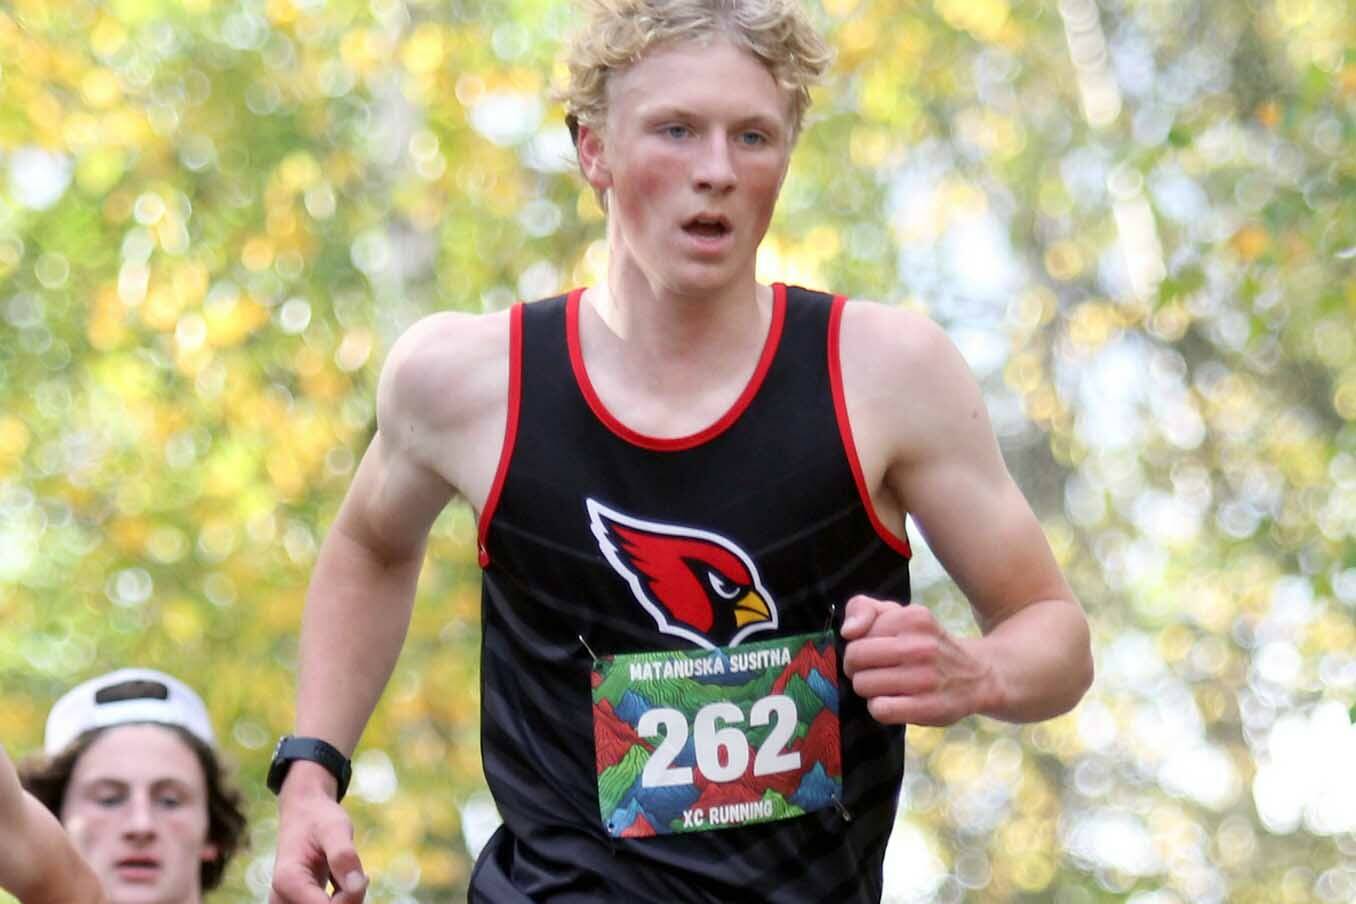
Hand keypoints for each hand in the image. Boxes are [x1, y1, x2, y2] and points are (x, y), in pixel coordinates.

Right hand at [270, 778, 367, 903]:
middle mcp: (281, 900)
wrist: (303, 814)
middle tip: (358, 874)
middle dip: (349, 899)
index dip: (352, 897)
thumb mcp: (335, 829)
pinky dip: (341, 901)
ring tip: (348, 874)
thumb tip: (358, 886)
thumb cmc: (319, 818)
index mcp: (289, 882)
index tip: (364, 877)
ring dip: (345, 900)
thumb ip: (344, 856)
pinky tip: (344, 882)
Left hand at [840, 595, 998, 725]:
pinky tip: (894, 703)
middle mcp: (921, 645)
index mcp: (913, 617)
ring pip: (863, 685)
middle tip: (874, 671)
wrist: (977, 676)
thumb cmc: (926, 644)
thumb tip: (848, 631)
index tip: (874, 651)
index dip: (858, 644)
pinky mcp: (929, 708)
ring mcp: (926, 678)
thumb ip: (865, 609)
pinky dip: (879, 708)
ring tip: (888, 687)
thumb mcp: (900, 614)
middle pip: (854, 658)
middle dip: (856, 667)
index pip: (856, 634)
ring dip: (869, 689)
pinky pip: (880, 709)